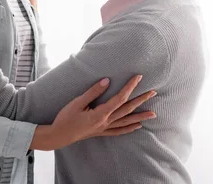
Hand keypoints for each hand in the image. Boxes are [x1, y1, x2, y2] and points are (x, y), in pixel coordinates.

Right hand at [30, 75, 156, 150]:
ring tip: (153, 114)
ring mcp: (104, 128)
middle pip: (127, 110)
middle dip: (140, 100)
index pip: (120, 98)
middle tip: (153, 92)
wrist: (59, 135)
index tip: (138, 77)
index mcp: (100, 113)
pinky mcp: (101, 131)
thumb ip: (93, 92)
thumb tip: (106, 80)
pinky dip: (129, 128)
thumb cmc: (66, 118)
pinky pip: (119, 131)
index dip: (130, 87)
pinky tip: (137, 126)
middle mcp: (105, 122)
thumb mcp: (77, 102)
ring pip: (126, 121)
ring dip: (140, 116)